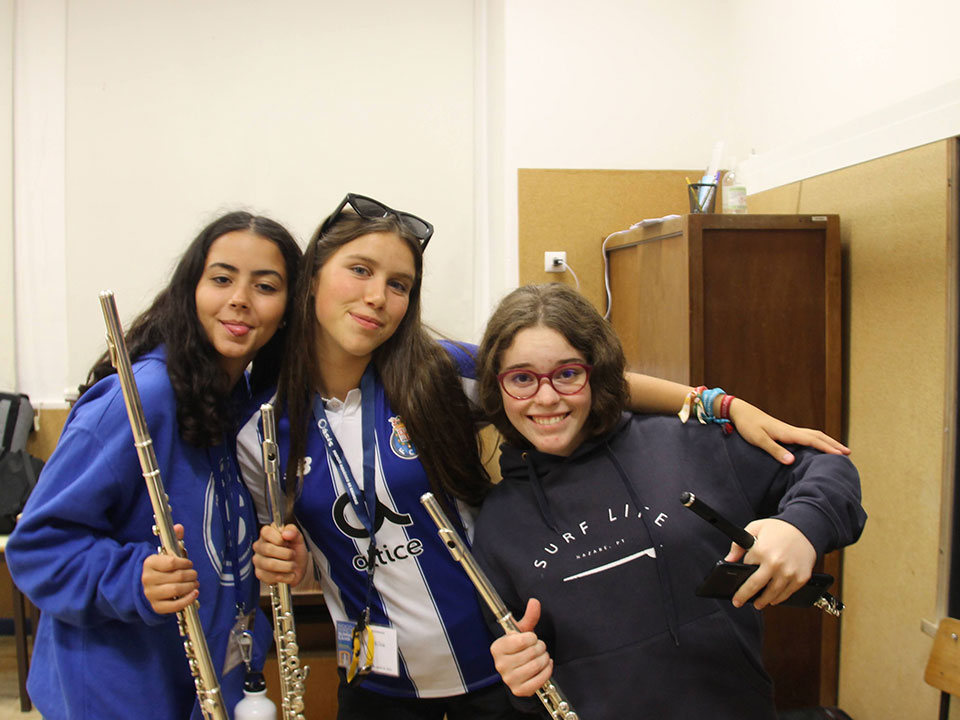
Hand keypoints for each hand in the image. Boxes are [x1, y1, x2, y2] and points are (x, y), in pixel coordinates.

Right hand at [141, 524, 197, 613]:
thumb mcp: (165, 553)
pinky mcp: (157, 607)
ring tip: (195, 583)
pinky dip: (187, 600)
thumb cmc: (161, 568)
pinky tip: (194, 593)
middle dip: (191, 575)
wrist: (147, 587)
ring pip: (176, 590)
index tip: (189, 563)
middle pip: (177, 577)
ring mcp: (151, 594)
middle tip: (194, 574)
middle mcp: (148, 579)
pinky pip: (174, 606)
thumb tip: (179, 527)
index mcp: (149, 563)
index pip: (172, 562)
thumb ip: (174, 539)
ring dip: (190, 586)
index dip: (185, 563)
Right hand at [253, 523, 307, 585]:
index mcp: (266, 534)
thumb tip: (286, 533)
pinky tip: (289, 574)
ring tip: (293, 565)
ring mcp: (258, 561)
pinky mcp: (260, 574)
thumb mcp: (298, 539)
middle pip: (268, 549)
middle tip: (293, 555)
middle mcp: (258, 546)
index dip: (280, 538)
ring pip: (270, 564)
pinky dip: (286, 576)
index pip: (266, 532)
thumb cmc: (295, 551)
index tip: (288, 543)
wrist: (297, 569)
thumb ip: (293, 531)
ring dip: (288, 566)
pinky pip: (272, 577)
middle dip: (287, 554)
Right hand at [490, 598, 552, 696]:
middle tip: (540, 647)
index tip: (532, 638)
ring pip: (536, 666)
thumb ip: (529, 617)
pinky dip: (547, 671)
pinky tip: (546, 665)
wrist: (518, 668)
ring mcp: (509, 679)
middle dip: (541, 647)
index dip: (531, 637)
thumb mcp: (522, 631)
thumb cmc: (519, 648)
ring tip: (543, 655)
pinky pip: (539, 680)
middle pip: (531, 653)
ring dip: (544, 658)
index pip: (521, 640)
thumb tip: (535, 601)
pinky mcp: (519, 690)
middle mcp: (500, 664)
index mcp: (497, 648)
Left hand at [725, 518, 816, 609]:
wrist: (805, 528)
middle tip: (738, 602)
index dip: (743, 570)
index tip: (738, 578)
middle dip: (744, 596)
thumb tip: (728, 559)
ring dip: (764, 601)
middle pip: (756, 586)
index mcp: (762, 551)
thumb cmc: (778, 529)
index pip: (746, 567)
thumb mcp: (754, 528)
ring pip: (773, 594)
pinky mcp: (801, 578)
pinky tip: (774, 600)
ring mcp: (789, 573)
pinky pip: (788, 593)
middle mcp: (775, 564)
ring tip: (758, 604)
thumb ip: (738, 545)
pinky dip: (779, 598)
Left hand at [727, 398, 849, 464]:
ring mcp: (789, 430)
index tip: (841, 455)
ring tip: (838, 449)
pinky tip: (818, 445)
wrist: (740, 412)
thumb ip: (775, 450)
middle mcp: (791, 430)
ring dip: (827, 441)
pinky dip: (817, 440)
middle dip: (833, 444)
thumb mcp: (759, 440)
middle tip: (848, 453)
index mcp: (787, 432)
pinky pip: (806, 436)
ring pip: (813, 434)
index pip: (813, 440)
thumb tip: (792, 461)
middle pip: (818, 436)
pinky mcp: (785, 431)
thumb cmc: (748, 426)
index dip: (828, 448)